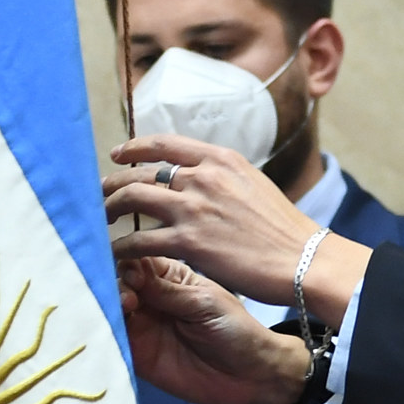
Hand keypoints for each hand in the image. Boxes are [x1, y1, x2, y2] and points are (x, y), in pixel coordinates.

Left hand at [102, 135, 370, 318]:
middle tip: (101, 193)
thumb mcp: (254, 185)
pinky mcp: (187, 242)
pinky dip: (120, 247)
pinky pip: (138, 240)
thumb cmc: (284, 230)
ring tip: (101, 219)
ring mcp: (193, 208)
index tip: (118, 155)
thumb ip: (223, 179)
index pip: (164, 144)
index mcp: (220, 159)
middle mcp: (203, 176)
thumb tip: (202, 180)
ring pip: (132, 198)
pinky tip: (113, 254)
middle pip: (140, 171)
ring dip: (110, 207)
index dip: (134, 148)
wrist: (303, 259)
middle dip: (113, 182)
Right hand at [117, 251, 313, 403]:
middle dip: (116, 285)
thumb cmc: (236, 330)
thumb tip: (128, 270)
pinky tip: (112, 331)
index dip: (128, 262)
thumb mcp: (203, 304)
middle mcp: (150, 298)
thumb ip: (165, 290)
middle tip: (128, 296)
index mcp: (169, 277)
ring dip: (110, 308)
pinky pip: (113, 341)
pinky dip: (107, 335)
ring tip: (125, 309)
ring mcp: (142, 326)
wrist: (251, 376)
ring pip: (111, 311)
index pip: (137, 261)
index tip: (131, 272)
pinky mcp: (137, 355)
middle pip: (118, 284)